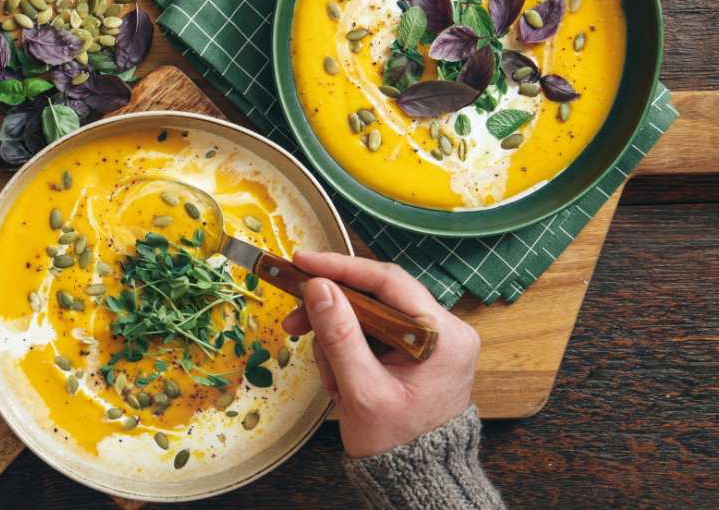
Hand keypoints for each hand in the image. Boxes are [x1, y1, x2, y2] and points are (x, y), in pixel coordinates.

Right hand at [282, 252, 479, 457]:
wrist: (415, 475)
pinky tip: (339, 375)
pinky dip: (348, 349)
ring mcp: (430, 340)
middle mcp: (444, 330)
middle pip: (375, 297)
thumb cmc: (397, 443)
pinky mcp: (415, 350)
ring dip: (337, 338)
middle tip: (294, 322)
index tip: (304, 263)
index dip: (341, 268)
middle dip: (331, 312)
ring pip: (368, 315)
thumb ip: (339, 336)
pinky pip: (372, 333)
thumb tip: (319, 288)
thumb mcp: (361, 390)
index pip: (388, 282)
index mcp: (443, 336)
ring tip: (329, 375)